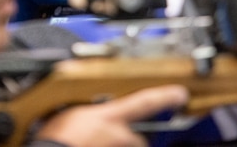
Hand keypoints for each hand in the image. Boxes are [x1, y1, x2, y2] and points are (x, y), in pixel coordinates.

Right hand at [34, 85, 188, 146]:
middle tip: (106, 139)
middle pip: (136, 138)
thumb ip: (84, 111)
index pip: (144, 102)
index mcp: (109, 117)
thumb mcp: (68, 113)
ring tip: (95, 144)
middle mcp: (120, 136)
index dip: (165, 97)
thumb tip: (83, 111)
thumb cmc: (56, 139)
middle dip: (127, 139)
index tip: (180, 94)